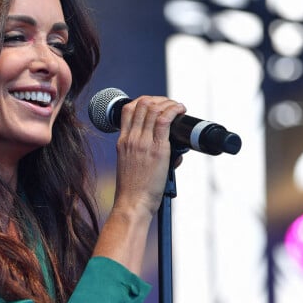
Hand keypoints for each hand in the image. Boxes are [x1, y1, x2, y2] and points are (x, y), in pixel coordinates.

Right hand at [113, 96, 185, 217]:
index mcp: (122, 142)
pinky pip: (164, 120)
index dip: (143, 101)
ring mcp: (142, 142)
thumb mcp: (131, 166)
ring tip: (177, 107)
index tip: (156, 105)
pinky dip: (174, 110)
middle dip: (158, 99)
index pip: (128, 109)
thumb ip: (147, 154)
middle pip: (142, 104)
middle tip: (170, 105)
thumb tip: (175, 151)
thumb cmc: (133, 190)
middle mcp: (131, 138)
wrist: (132, 203)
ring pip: (153, 108)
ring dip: (168, 103)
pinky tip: (180, 110)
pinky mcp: (157, 149)